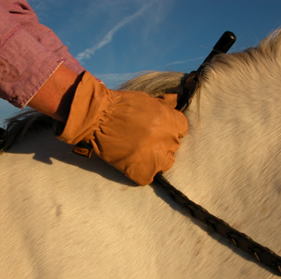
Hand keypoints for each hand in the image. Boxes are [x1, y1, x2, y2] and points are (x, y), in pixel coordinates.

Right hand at [57, 71, 187, 184]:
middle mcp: (167, 140)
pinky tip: (130, 163)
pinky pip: (147, 177)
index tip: (159, 131)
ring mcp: (155, 157)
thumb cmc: (120, 105)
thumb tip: (175, 101)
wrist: (98, 117)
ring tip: (139, 154)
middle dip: (161, 144)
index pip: (182, 130)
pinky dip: (139, 172)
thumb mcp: (147, 99)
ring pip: (165, 164)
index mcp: (170, 121)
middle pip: (173, 147)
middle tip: (145, 141)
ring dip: (155, 160)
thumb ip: (163, 105)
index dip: (169, 130)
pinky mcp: (141, 171)